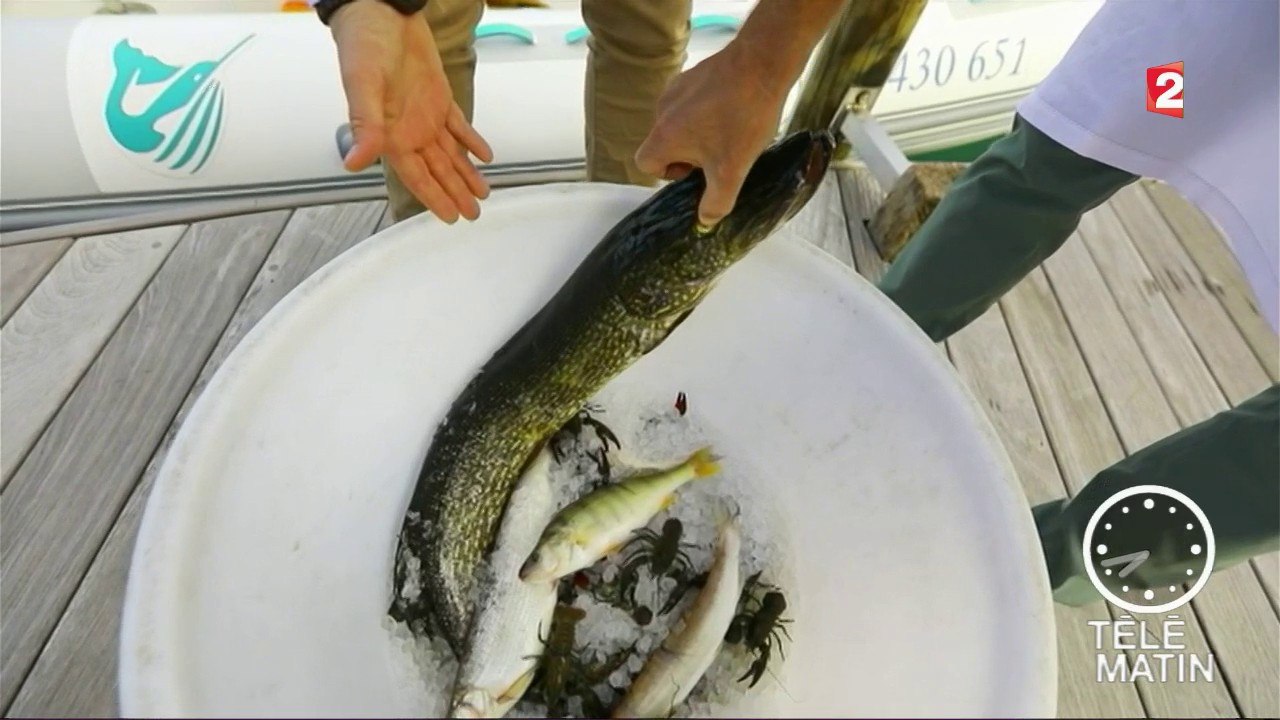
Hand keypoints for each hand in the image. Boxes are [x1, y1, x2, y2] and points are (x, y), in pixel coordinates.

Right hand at [329, 0, 493, 221]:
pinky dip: (471, 140)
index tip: (450, 218)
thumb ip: (364, 125)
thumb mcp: (364, 85)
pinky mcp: (437, 95)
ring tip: (482, 194)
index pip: (416, 175)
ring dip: (465, 173)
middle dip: (455, 193)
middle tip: (474, 214)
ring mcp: (424, 114)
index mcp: (390, 133)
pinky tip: (484, 156)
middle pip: (437, 170)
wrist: (381, 10)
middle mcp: (408, 129)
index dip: (433, 197)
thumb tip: (354, 163)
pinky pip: (457, 125)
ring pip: (449, 152)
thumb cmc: (366, 44)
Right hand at [634, 41, 790, 227]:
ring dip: (700, 133)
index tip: (697, 171)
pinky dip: (709, 111)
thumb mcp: (732, 171)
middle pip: (665, 144)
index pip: (646, 164)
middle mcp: (662, 110)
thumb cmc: (743, 118)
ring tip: (732, 131)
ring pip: (680, 123)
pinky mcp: (694, 73)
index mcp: (664, 135)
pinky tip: (735, 110)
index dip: (668, 174)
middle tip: (721, 153)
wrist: (763, 62)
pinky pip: (693, 102)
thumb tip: (704, 221)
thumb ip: (715, 202)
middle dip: (690, 154)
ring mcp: (677, 87)